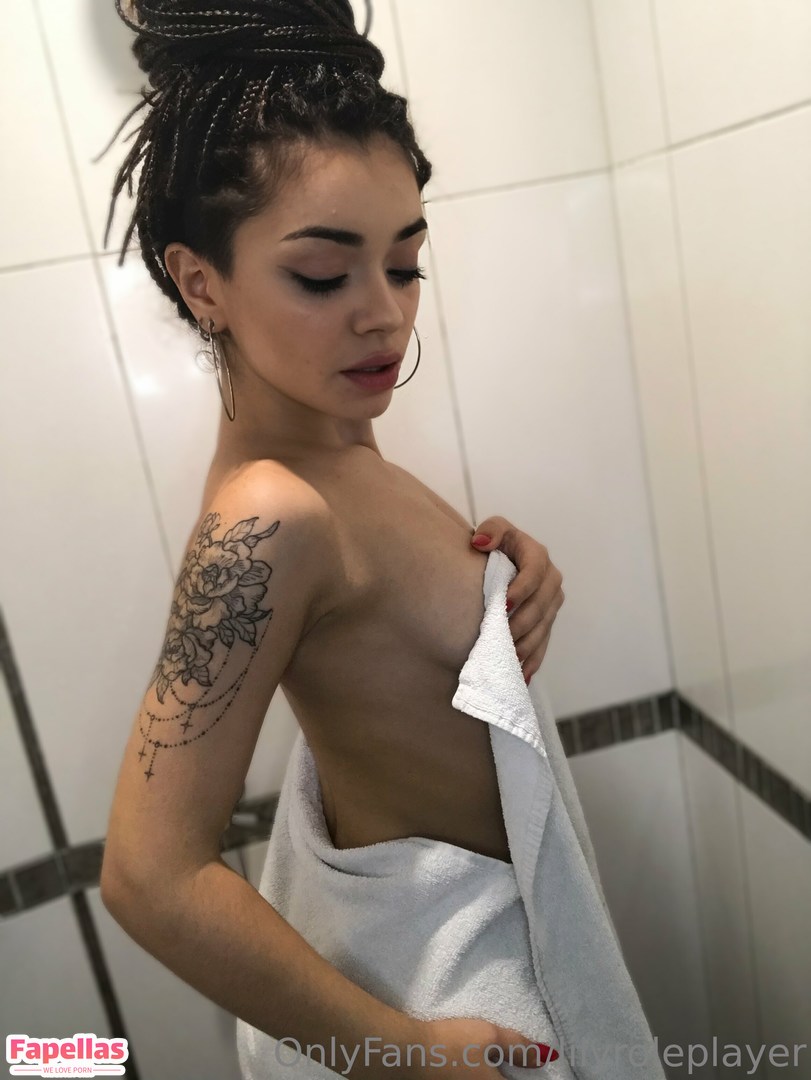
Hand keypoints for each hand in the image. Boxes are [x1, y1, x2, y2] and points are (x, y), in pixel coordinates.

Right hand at [408, 1015, 557, 1076]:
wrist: (406, 1054)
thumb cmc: (451, 1044)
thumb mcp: (489, 1036)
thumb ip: (519, 1047)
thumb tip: (547, 1056)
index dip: (528, 1076)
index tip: (530, 1070)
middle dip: (510, 1076)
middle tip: (509, 1066)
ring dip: (492, 1076)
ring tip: (487, 1065)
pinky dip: (475, 1077)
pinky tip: (467, 1068)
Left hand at [470, 517, 564, 683]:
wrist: (499, 561)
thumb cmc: (494, 545)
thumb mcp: (493, 530)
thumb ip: (491, 530)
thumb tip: (481, 543)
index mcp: (537, 556)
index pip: (535, 573)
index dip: (522, 590)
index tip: (504, 605)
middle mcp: (550, 580)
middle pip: (542, 606)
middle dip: (523, 624)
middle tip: (504, 638)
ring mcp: (551, 603)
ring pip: (543, 628)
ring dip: (528, 645)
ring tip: (511, 659)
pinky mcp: (547, 621)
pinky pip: (544, 642)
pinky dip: (533, 659)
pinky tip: (522, 675)